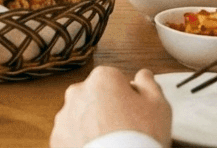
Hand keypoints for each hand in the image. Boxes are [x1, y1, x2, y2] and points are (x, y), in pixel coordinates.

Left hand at [50, 67, 170, 147]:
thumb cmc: (140, 137)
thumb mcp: (159, 107)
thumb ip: (149, 84)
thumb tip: (144, 75)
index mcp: (102, 78)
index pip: (116, 81)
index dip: (128, 98)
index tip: (135, 114)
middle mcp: (78, 92)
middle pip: (96, 97)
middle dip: (107, 110)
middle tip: (124, 132)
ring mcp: (65, 115)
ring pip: (81, 117)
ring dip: (92, 126)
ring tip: (111, 144)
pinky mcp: (57, 138)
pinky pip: (71, 136)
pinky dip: (81, 142)